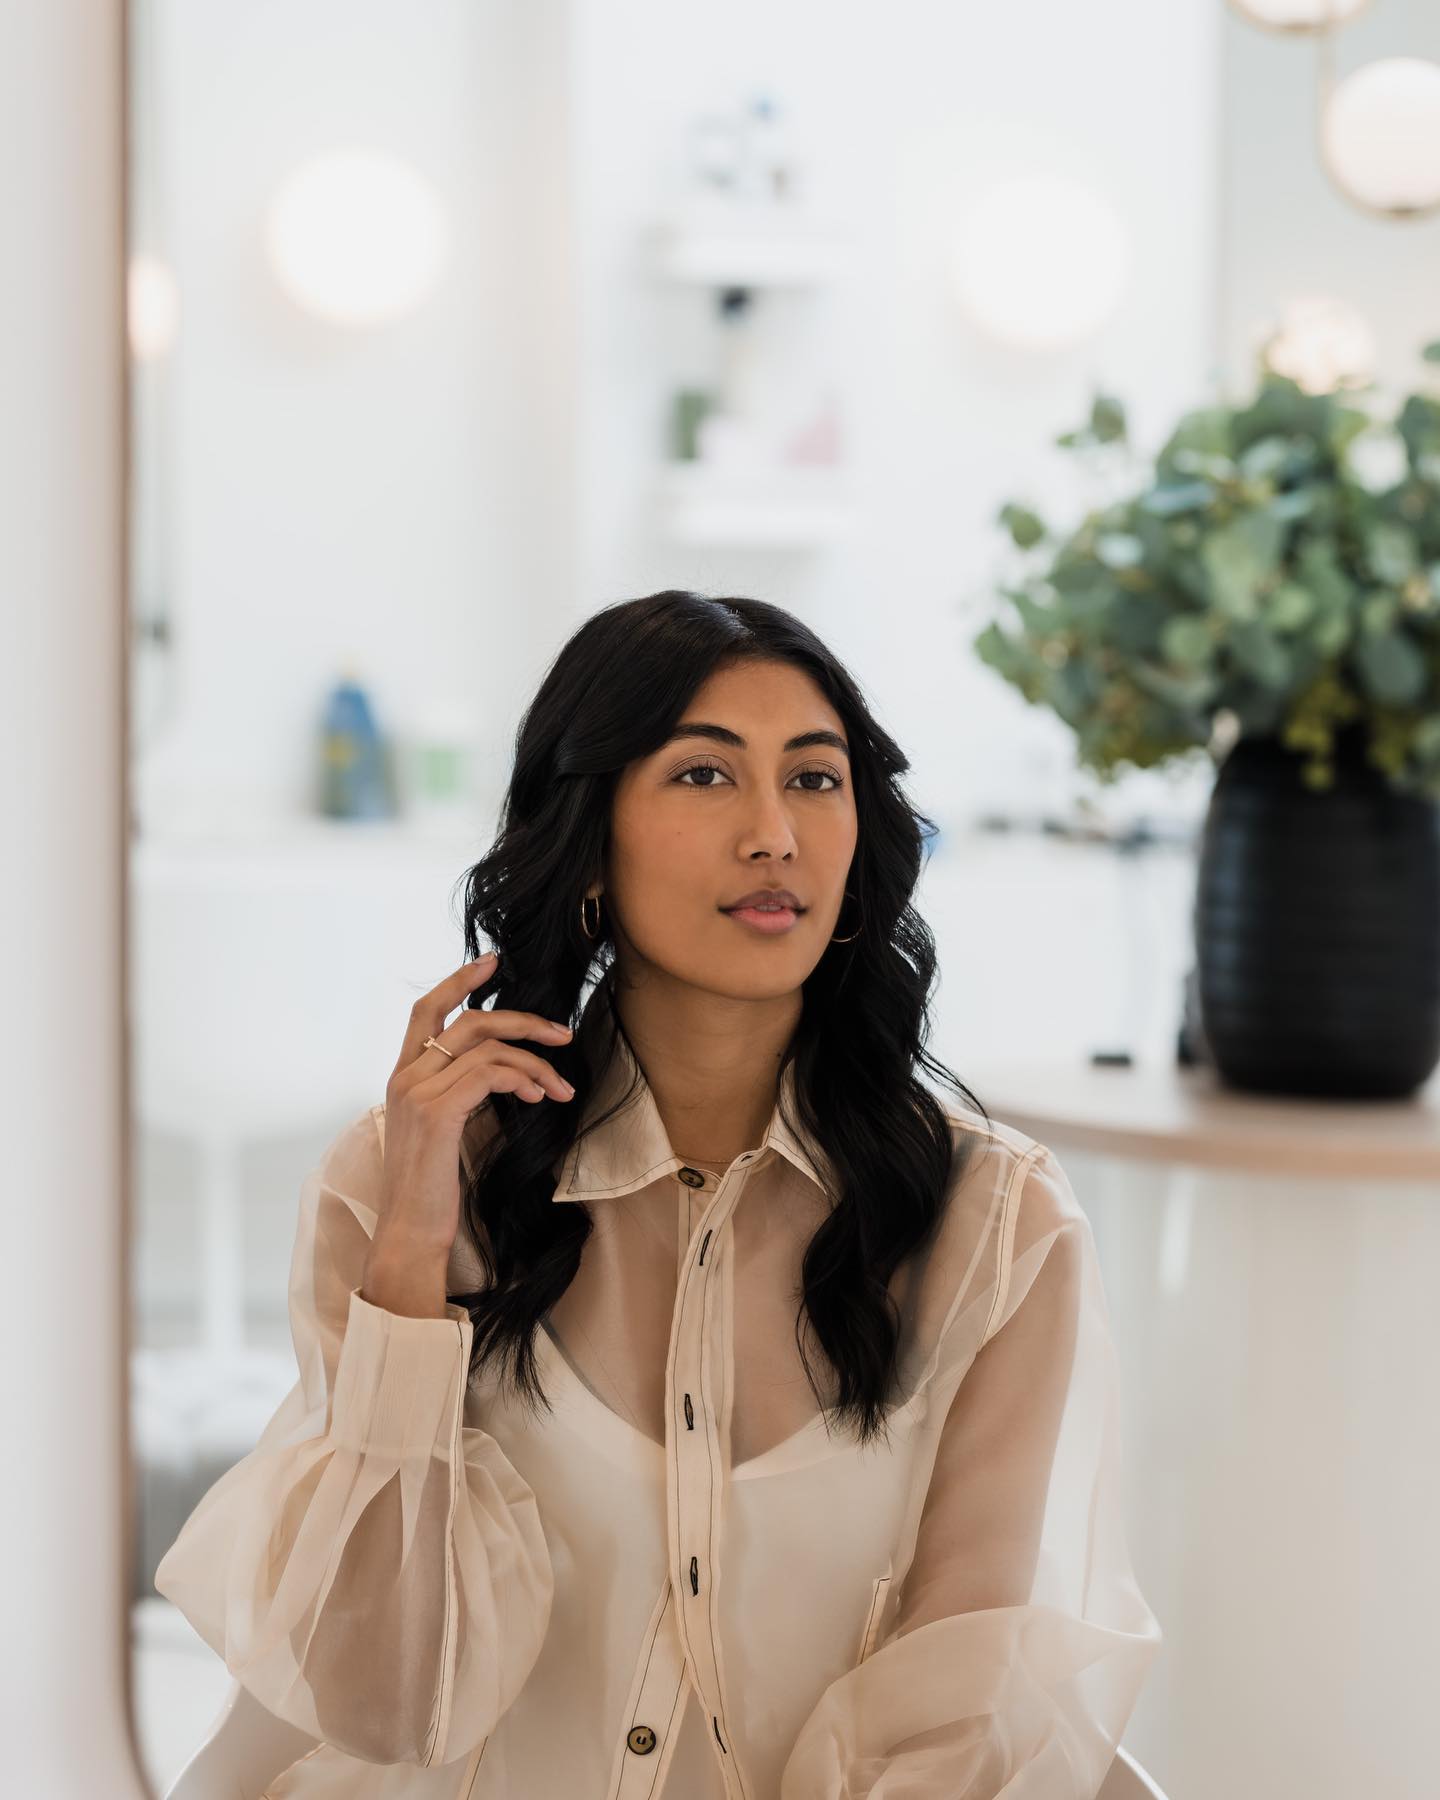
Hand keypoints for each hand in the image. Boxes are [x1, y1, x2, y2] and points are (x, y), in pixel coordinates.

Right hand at [372, 952, 574, 1262]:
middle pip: (468, 1020)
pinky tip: (538, 1098)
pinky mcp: (436, 1112)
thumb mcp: (444, 1131)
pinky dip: (523, 1079)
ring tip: (561, 1087)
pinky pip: (490, 1074)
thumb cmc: (432, 1190)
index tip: (492, 962)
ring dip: (535, 1062)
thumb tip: (506, 1072)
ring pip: (487, 1046)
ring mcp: (417, 1092)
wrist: (410, 1233)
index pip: (426, 1010)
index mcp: (403, 1077)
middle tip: (562, 1033)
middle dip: (523, 1020)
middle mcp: (405, 1077)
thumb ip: (460, 1094)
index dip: (459, 980)